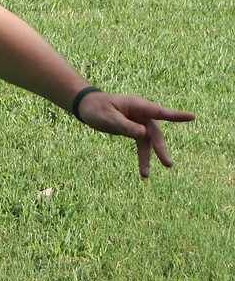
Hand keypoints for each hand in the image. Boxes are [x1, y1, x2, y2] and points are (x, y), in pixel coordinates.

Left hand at [76, 91, 195, 176]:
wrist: (87, 106)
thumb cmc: (97, 108)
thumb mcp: (109, 118)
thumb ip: (126, 126)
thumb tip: (144, 134)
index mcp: (137, 105)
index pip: (159, 111)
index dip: (175, 115)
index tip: (192, 117)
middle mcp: (141, 114)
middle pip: (155, 133)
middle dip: (160, 149)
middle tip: (168, 164)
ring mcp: (139, 122)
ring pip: (148, 142)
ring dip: (148, 158)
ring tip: (145, 175)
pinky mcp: (134, 130)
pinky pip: (141, 145)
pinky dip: (142, 156)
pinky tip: (143, 171)